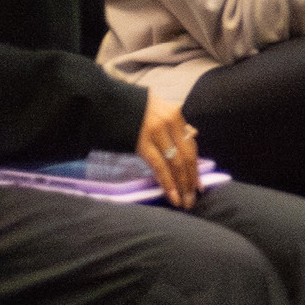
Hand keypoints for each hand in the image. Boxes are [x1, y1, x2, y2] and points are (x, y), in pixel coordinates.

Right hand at [132, 95, 202, 209]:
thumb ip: (171, 129)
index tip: (199, 186)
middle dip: (190, 181)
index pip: (191, 146)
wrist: (105, 101)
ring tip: (184, 202)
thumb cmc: (131, 110)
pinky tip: (172, 196)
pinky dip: (168, 183)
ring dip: (181, 186)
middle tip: (192, 200)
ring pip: (176, 163)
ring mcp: (156, 132)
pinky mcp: (142, 142)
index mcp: (175, 115)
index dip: (196, 168)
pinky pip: (159, 166)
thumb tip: (188, 144)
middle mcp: (169, 122)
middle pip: (186, 156)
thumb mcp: (156, 113)